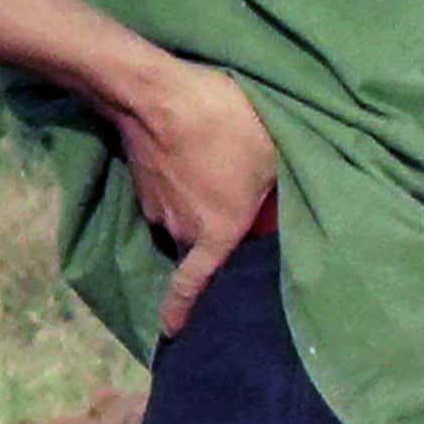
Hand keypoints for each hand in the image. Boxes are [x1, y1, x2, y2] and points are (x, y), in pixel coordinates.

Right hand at [112, 59, 279, 321]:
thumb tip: (282, 200)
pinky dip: (179, 184)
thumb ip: (279, 188)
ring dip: (198, 206)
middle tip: (234, 211)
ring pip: (182, 219)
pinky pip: (167, 195)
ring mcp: (157, 207)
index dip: (182, 309)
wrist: (156, 92)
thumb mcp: (273, 155)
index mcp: (216, 233)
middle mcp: (182, 229)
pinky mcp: (141, 183)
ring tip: (218, 174)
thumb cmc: (226, 125)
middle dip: (213, 239)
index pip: (195, 284)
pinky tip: (193, 158)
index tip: (171, 331)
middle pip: (199, 246)